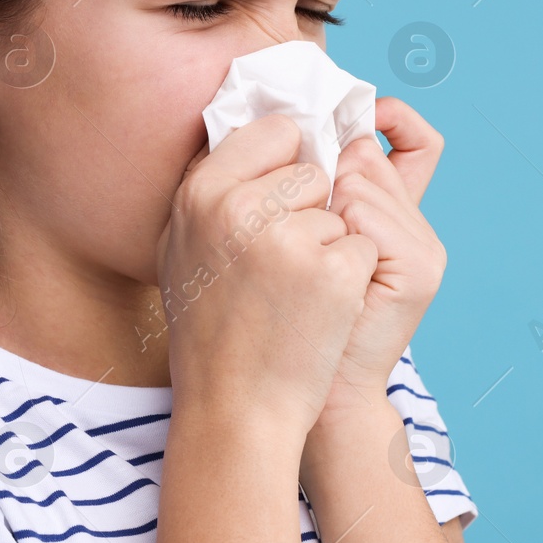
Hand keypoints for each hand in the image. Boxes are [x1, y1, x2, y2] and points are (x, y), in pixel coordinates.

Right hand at [157, 112, 377, 450]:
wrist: (234, 410)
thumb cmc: (209, 332)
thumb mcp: (182, 249)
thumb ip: (213, 189)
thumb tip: (247, 133)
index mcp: (200, 193)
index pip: (273, 131)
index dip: (286, 165)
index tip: (277, 205)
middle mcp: (240, 206)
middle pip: (313, 171)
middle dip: (311, 211)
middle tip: (278, 268)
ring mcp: (289, 237)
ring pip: (341, 210)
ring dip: (328, 248)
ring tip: (291, 297)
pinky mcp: (331, 271)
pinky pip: (361, 247)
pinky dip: (350, 280)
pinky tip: (317, 314)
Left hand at [301, 97, 445, 471]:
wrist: (308, 395)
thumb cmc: (283, 319)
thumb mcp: (290, 242)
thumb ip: (303, 188)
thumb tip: (285, 121)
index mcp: (393, 215)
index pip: (414, 141)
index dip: (388, 120)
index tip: (349, 124)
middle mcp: (416, 226)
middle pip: (369, 156)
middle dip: (321, 180)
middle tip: (293, 234)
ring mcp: (423, 247)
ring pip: (360, 181)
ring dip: (316, 212)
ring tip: (303, 266)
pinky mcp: (419, 270)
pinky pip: (362, 214)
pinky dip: (330, 237)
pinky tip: (319, 278)